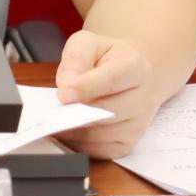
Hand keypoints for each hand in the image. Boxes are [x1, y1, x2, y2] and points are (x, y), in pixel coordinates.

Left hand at [51, 30, 159, 158]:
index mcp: (135, 66)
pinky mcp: (129, 143)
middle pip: (107, 112)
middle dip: (76, 113)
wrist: (132, 75)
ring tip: (54, 121)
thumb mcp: (88, 44)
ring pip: (103, 135)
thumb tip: (66, 85)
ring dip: (75, 131)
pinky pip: (103, 151)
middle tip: (52, 111)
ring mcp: (138, 123)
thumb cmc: (107, 58)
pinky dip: (82, 145)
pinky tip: (67, 132)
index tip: (63, 94)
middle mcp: (143, 97)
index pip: (112, 79)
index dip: (86, 88)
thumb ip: (76, 59)